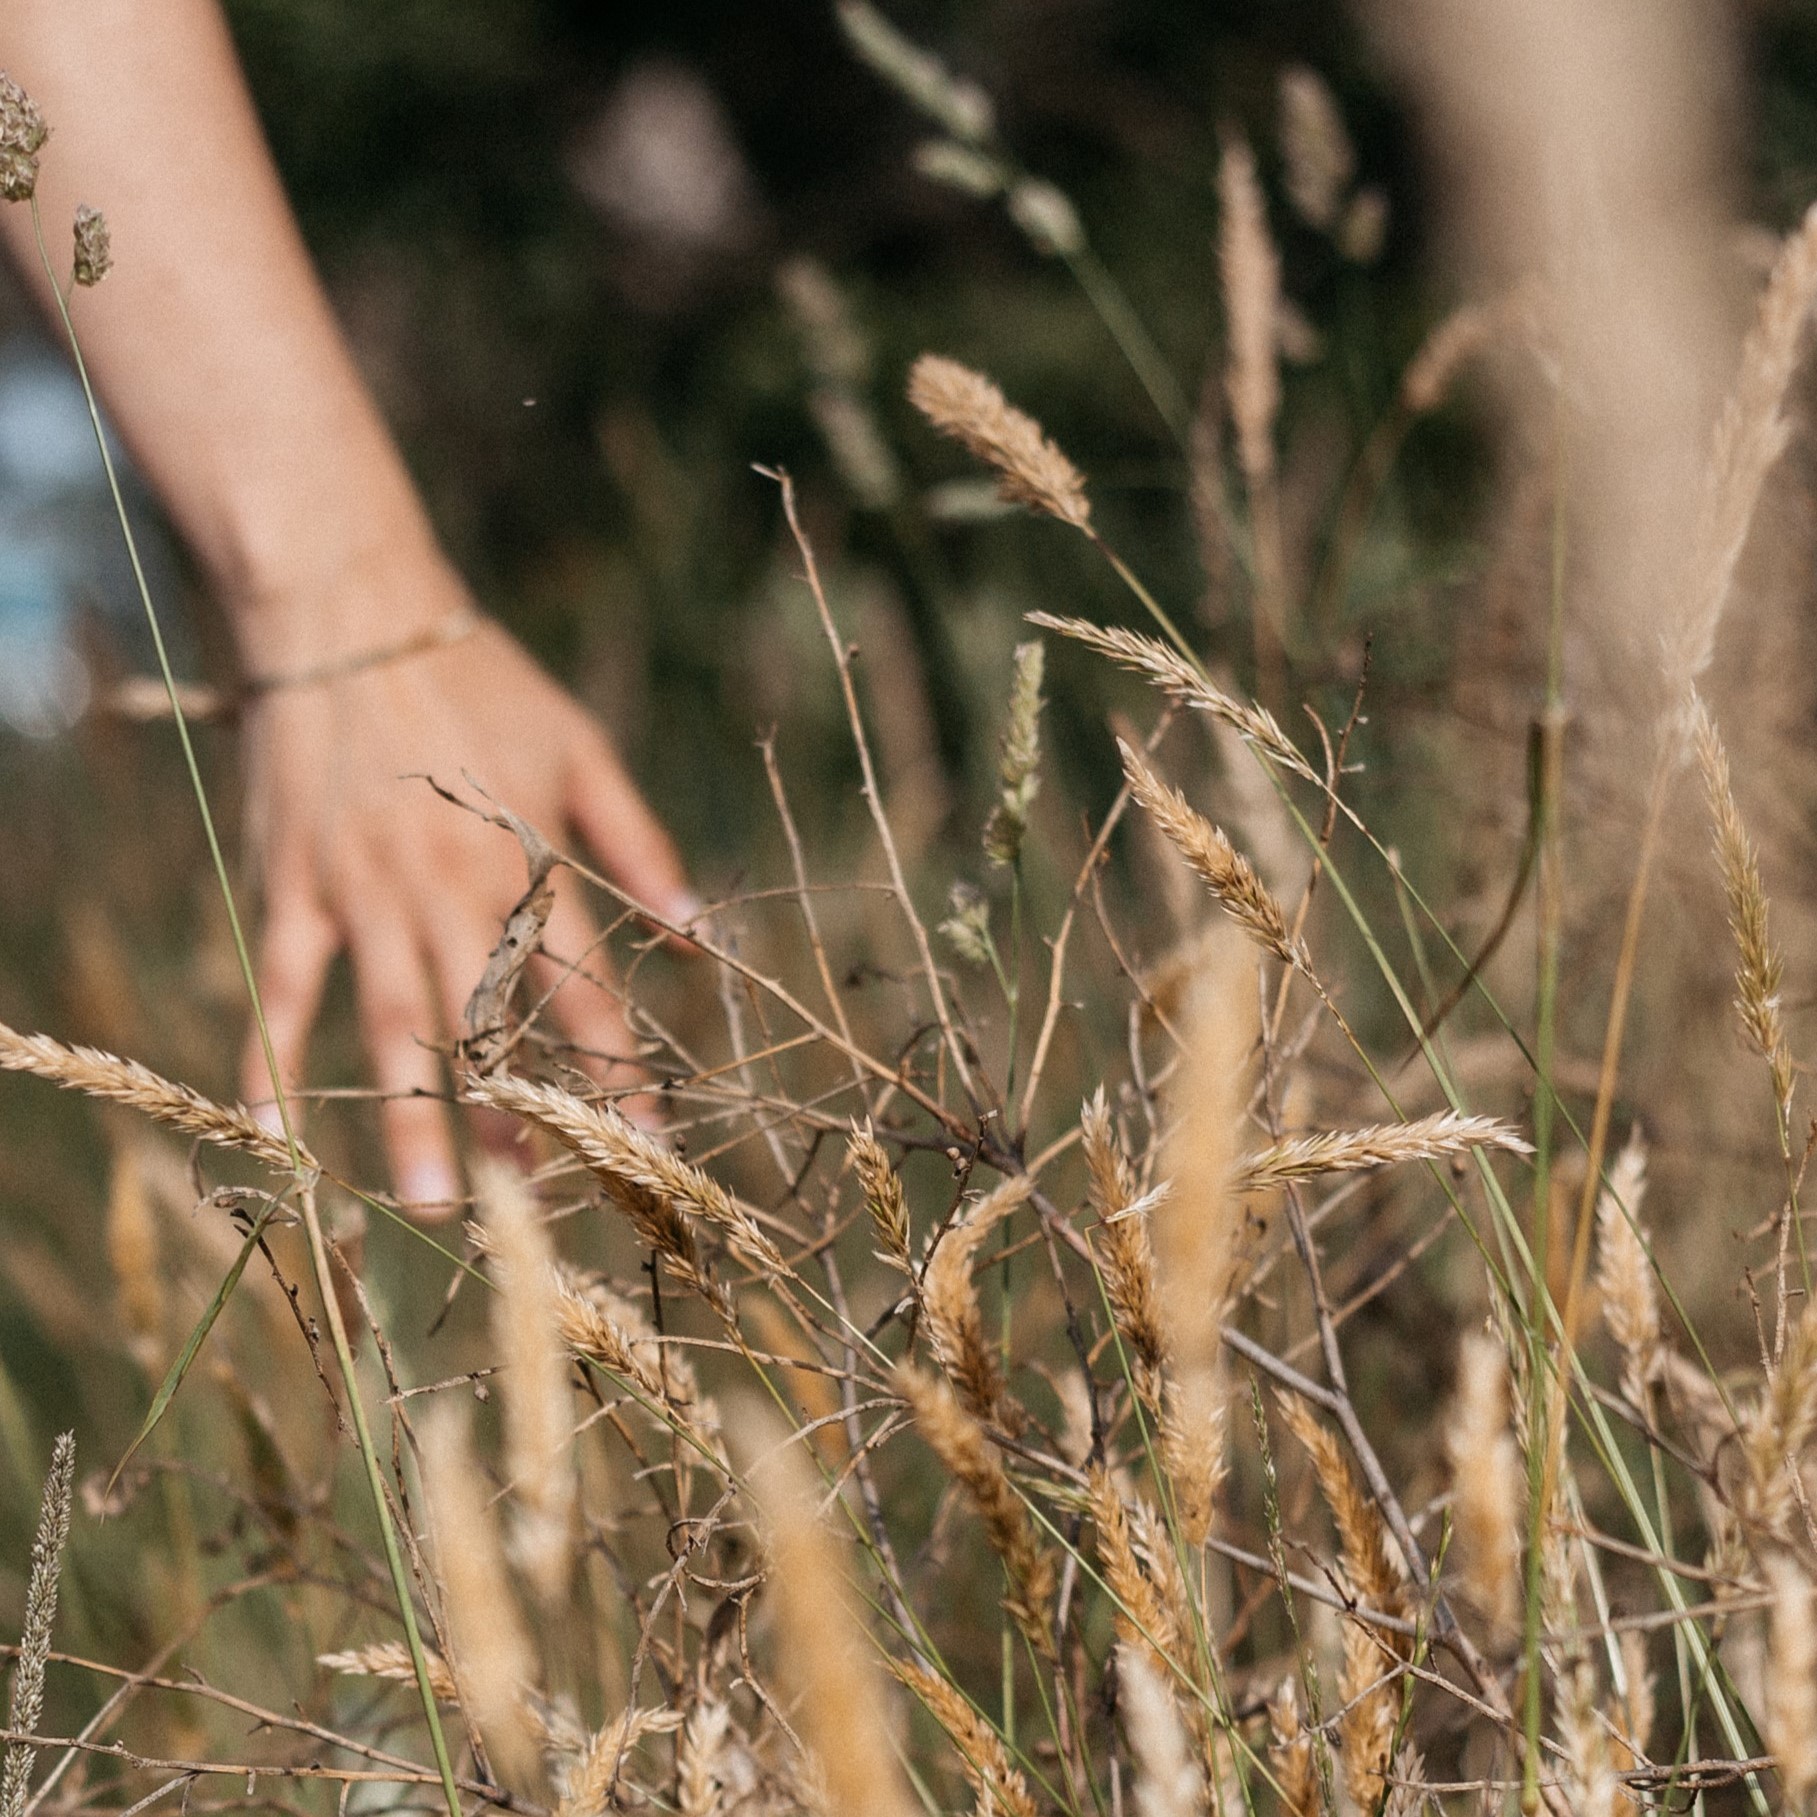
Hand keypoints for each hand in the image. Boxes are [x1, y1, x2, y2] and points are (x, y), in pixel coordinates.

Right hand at [236, 553, 693, 1220]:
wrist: (350, 616)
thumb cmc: (478, 682)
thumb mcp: (579, 748)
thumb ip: (638, 841)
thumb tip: (698, 928)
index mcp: (527, 862)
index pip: (583, 987)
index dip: (619, 1067)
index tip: (648, 1139)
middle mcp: (449, 891)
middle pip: (489, 1024)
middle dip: (517, 1114)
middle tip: (536, 1201)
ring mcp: (363, 893)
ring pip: (392, 1021)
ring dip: (411, 1114)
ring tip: (435, 1199)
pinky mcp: (293, 883)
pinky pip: (278, 982)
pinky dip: (270, 1053)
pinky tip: (270, 1126)